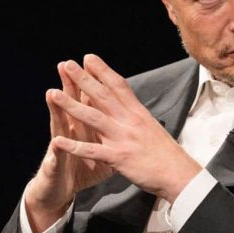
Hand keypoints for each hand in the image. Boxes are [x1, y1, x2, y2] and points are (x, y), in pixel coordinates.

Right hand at [24, 61, 113, 232]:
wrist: (57, 192)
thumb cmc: (79, 169)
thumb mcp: (96, 149)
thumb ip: (105, 132)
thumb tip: (121, 118)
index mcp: (82, 128)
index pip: (86, 101)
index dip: (89, 83)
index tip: (91, 62)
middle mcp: (68, 133)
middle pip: (70, 106)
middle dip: (69, 86)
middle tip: (65, 65)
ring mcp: (59, 148)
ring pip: (58, 126)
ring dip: (56, 111)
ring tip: (51, 93)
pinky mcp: (54, 167)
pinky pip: (57, 159)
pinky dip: (58, 152)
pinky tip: (56, 143)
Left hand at [51, 54, 201, 202]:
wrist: (180, 175)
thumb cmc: (166, 154)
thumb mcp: (152, 127)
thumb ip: (135, 116)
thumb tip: (124, 105)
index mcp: (138, 113)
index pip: (118, 85)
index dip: (102, 70)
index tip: (88, 57)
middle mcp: (130, 121)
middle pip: (103, 95)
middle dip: (83, 79)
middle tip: (67, 64)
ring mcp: (123, 138)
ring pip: (93, 117)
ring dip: (71, 105)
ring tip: (53, 93)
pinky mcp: (118, 157)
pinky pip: (92, 151)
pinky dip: (73, 146)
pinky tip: (57, 141)